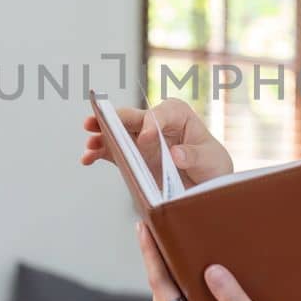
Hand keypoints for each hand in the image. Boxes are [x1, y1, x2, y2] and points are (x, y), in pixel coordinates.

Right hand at [81, 99, 233, 186]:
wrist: (207, 186)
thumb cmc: (212, 165)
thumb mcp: (211, 160)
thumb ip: (194, 155)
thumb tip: (175, 153)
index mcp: (177, 115)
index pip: (160, 114)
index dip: (150, 124)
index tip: (145, 138)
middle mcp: (156, 123)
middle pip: (131, 117)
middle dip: (113, 119)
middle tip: (96, 122)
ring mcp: (141, 139)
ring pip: (117, 133)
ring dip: (101, 136)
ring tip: (90, 145)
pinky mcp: (133, 157)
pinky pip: (112, 152)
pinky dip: (99, 154)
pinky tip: (88, 159)